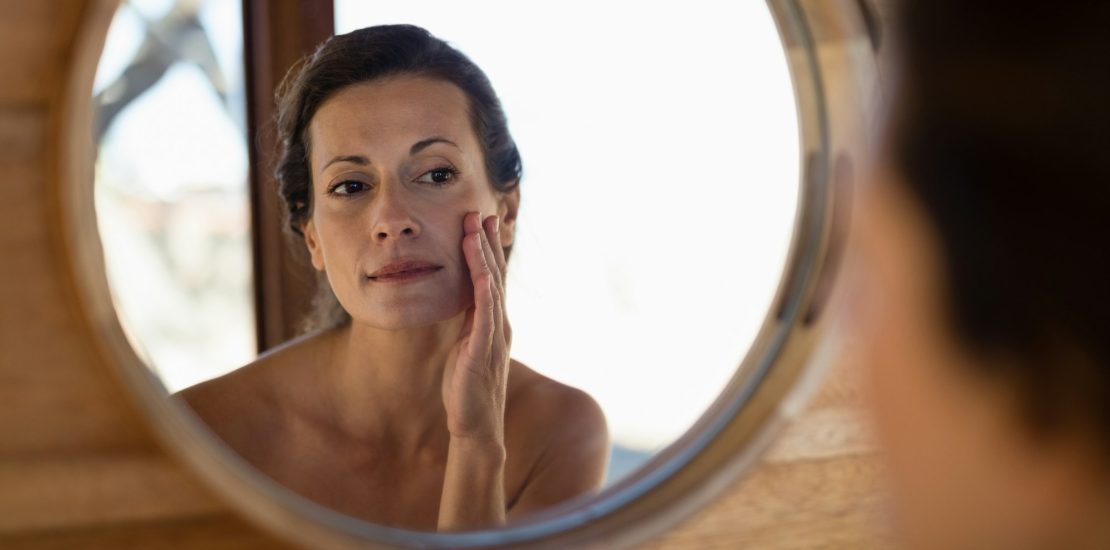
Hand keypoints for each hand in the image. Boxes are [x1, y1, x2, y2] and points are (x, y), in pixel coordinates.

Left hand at [442, 212, 511, 443]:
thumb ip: (467, 325)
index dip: (486, 251)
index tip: (480, 223)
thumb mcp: (465, 348)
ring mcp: (494, 335)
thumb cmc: (465, 390)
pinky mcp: (484, 348)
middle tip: (481, 212)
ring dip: (484, 256)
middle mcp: (499, 324)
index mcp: (493, 323)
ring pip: (492, 287)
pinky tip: (482, 269)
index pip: (491, 279)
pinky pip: (485, 312)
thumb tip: (460, 304)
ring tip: (476, 229)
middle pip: (495, 275)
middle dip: (487, 243)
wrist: (476, 426)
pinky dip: (485, 288)